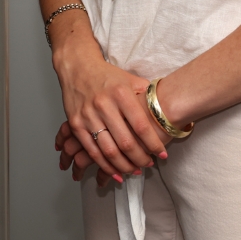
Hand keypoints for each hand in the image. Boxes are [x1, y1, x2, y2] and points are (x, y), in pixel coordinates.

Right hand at [52, 37, 169, 179]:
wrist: (77, 67)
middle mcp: (103, 105)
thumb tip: (165, 111)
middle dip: (141, 159)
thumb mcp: (130, 79)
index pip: (141, 126)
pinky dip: (105, 165)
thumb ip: (147, 95)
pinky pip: (92, 150)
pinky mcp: (75, 124)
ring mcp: (88, 115)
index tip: (162, 154)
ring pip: (109, 150)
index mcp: (120, 93)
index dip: (154, 144)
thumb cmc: (106, 75)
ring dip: (124, 166)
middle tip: (149, 164)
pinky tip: (116, 172)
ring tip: (135, 170)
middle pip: (126, 142)